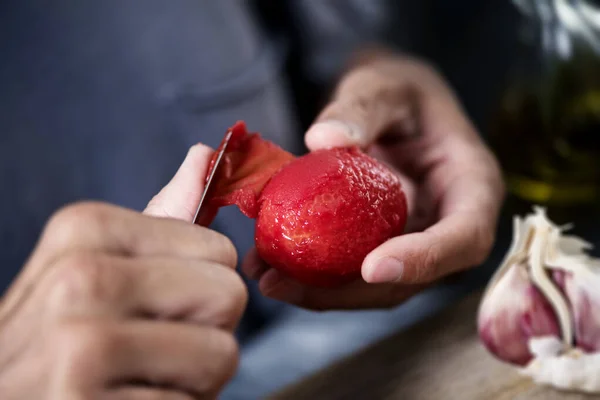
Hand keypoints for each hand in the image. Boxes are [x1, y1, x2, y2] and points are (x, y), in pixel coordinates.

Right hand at [0, 145, 246, 398]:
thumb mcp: (96, 264)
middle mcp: (79, 280)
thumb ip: (161, 218)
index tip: (156, 307)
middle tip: (153, 349)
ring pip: (221, 355)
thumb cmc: (61, 336)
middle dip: (206, 331)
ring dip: (194, 379)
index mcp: (85, 230)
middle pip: (228, 295)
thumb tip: (207, 153)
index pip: (220, 250)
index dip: (202, 288)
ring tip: (142, 380)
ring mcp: (80, 349)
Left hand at [244, 49, 503, 309]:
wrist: (391, 107)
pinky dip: (313, 276)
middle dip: (350, 291)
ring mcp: (414, 242)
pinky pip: (353, 271)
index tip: (372, 268)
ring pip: (377, 287)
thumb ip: (361, 108)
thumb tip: (323, 140)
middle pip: (412, 278)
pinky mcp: (382, 246)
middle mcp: (448, 226)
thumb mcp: (384, 85)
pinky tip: (269, 266)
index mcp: (471, 185)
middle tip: (286, 283)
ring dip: (321, 292)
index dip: (424, 260)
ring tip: (267, 279)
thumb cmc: (399, 91)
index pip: (464, 237)